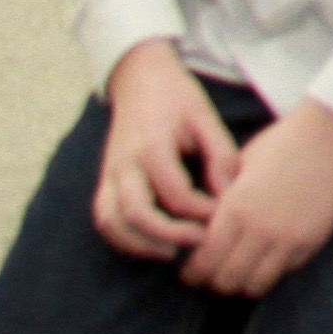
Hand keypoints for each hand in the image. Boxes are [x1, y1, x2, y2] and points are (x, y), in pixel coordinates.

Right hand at [93, 41, 233, 260]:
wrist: (139, 80)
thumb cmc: (177, 99)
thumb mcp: (206, 117)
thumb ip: (220, 155)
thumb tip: (229, 195)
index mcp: (152, 146)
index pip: (175, 193)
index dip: (201, 211)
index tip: (223, 216)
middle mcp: (124, 164)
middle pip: (136, 213)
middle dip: (168, 235)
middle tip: (200, 243)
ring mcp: (108, 174)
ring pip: (111, 222)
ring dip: (140, 244)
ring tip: (173, 252)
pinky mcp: (103, 181)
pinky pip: (104, 218)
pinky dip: (123, 238)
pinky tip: (152, 243)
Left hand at [185, 102, 332, 296]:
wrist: (332, 134)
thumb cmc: (279, 144)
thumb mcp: (237, 168)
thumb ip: (217, 204)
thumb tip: (196, 233)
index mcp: (236, 209)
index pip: (204, 262)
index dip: (192, 273)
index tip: (190, 270)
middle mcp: (261, 230)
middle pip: (226, 281)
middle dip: (214, 280)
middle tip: (212, 272)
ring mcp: (290, 238)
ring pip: (255, 285)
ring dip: (243, 281)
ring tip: (239, 269)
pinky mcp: (313, 241)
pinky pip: (284, 271)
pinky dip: (271, 269)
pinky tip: (267, 254)